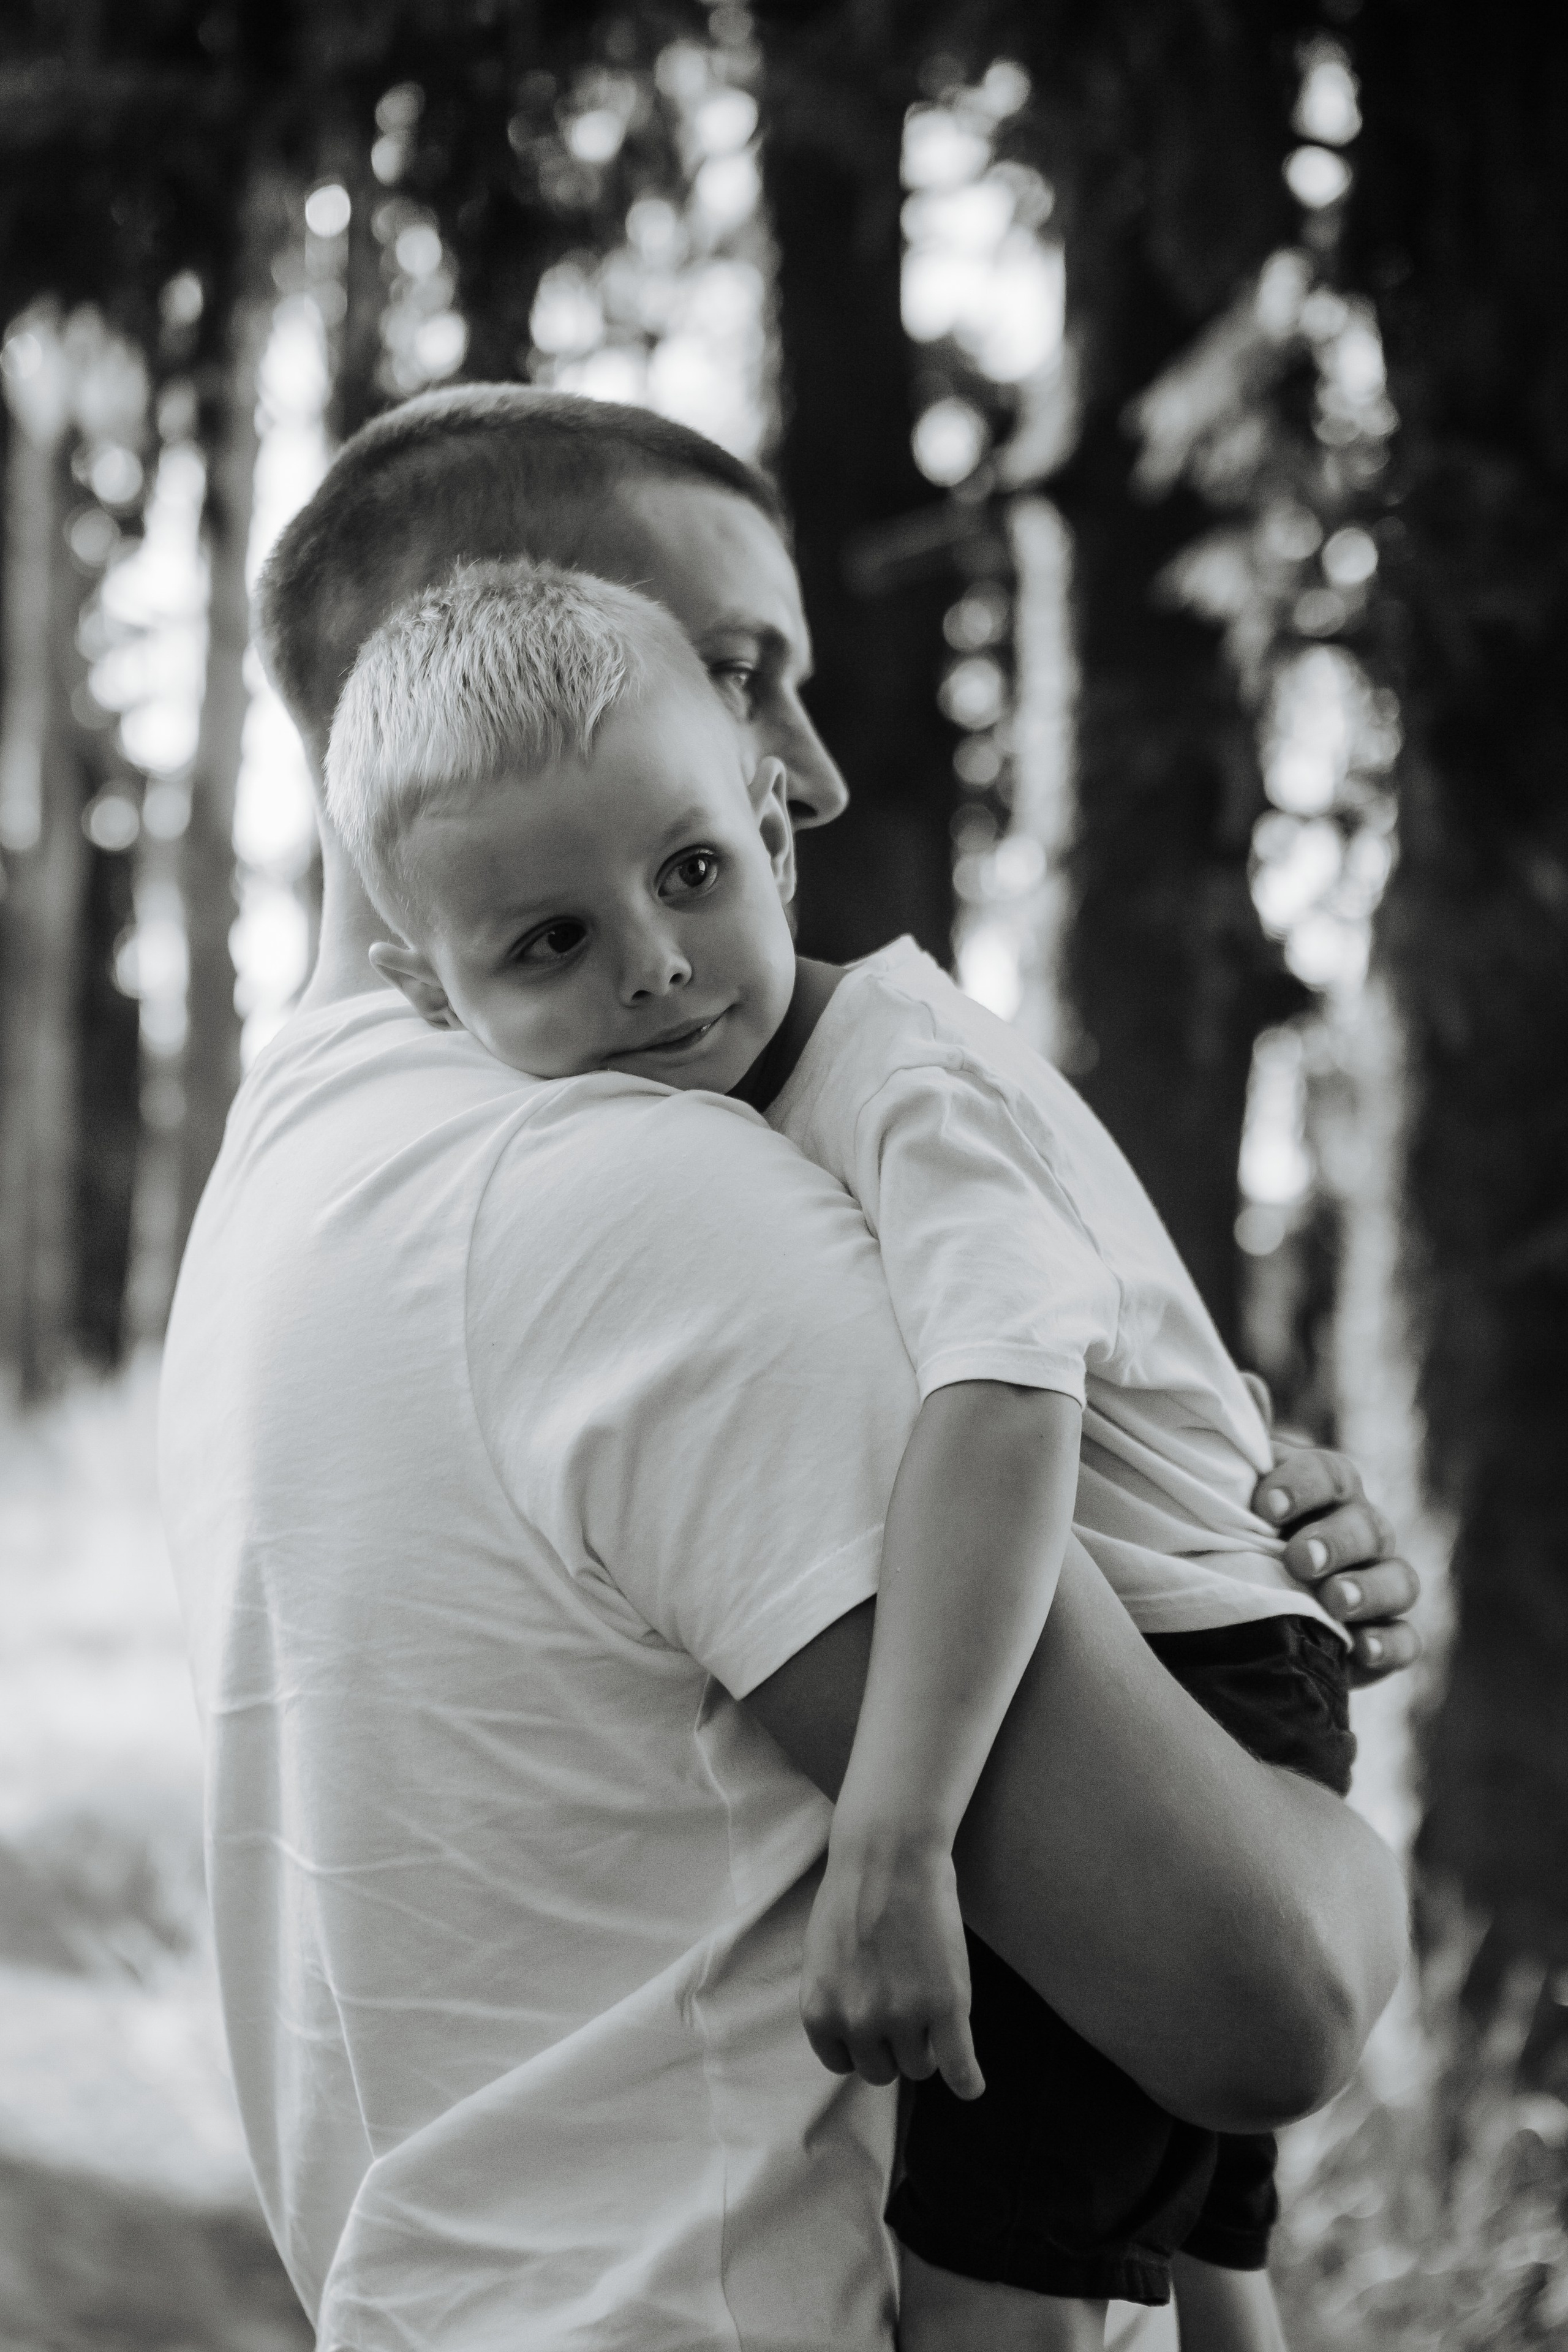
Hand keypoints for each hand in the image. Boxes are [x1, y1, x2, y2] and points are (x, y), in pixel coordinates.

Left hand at [801, 1839, 984, 2100]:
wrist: (890, 1854)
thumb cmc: (854, 1896)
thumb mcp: (823, 1959)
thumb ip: (835, 2004)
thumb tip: (853, 2038)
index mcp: (821, 2012)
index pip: (842, 2063)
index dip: (862, 2042)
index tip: (876, 2020)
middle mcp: (858, 2022)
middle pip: (882, 2070)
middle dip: (893, 2045)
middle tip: (906, 2004)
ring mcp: (904, 2016)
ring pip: (919, 2066)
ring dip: (927, 2045)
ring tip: (931, 2008)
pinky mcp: (946, 2005)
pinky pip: (958, 2067)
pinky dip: (966, 2081)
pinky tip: (970, 2084)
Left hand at [1246, 1385, 1420, 1686]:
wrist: (1242, 1610)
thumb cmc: (1241, 1533)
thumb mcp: (1234, 1491)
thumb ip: (1244, 1446)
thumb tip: (1248, 1384)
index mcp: (1327, 1490)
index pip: (1329, 1473)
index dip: (1301, 1485)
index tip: (1263, 1507)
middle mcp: (1362, 1531)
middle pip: (1367, 1526)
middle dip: (1335, 1541)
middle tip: (1300, 1559)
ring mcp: (1380, 1584)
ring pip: (1399, 1579)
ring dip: (1367, 1588)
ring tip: (1334, 1600)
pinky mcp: (1384, 1638)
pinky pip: (1407, 1639)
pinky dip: (1389, 1644)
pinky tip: (1362, 1649)